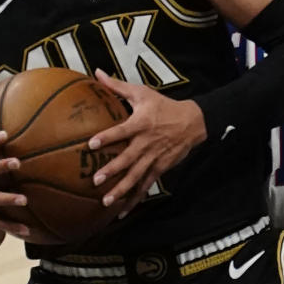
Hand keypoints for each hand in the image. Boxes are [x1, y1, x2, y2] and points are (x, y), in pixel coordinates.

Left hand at [87, 70, 205, 214]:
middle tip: (96, 180)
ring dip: (121, 189)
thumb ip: (117, 86)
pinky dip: (135, 198)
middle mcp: (146, 143)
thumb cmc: (163, 106)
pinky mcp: (159, 169)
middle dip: (112, 170)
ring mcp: (154, 159)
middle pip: (128, 159)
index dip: (107, 137)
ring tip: (107, 200)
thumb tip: (96, 73)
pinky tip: (123, 211)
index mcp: (140, 124)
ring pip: (136, 177)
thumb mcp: (142, 93)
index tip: (91, 144)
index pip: (121, 131)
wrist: (192, 122)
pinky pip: (146, 186)